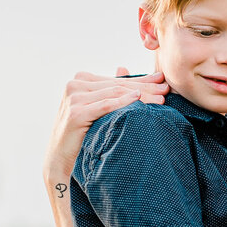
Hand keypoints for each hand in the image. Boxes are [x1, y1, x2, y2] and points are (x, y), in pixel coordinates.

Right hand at [43, 66, 168, 183]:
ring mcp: (73, 98)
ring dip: (140, 95)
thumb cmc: (81, 134)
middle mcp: (75, 85)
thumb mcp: (96, 109)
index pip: (117, 80)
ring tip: (160, 99)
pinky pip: (104, 105)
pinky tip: (137, 100)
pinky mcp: (75, 113)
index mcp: (80, 80)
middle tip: (166, 89)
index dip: (141, 79)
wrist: (60, 159)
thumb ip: (109, 89)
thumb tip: (123, 67)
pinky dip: (122, 102)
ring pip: (114, 93)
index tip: (162, 80)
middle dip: (145, 86)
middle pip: (118, 85)